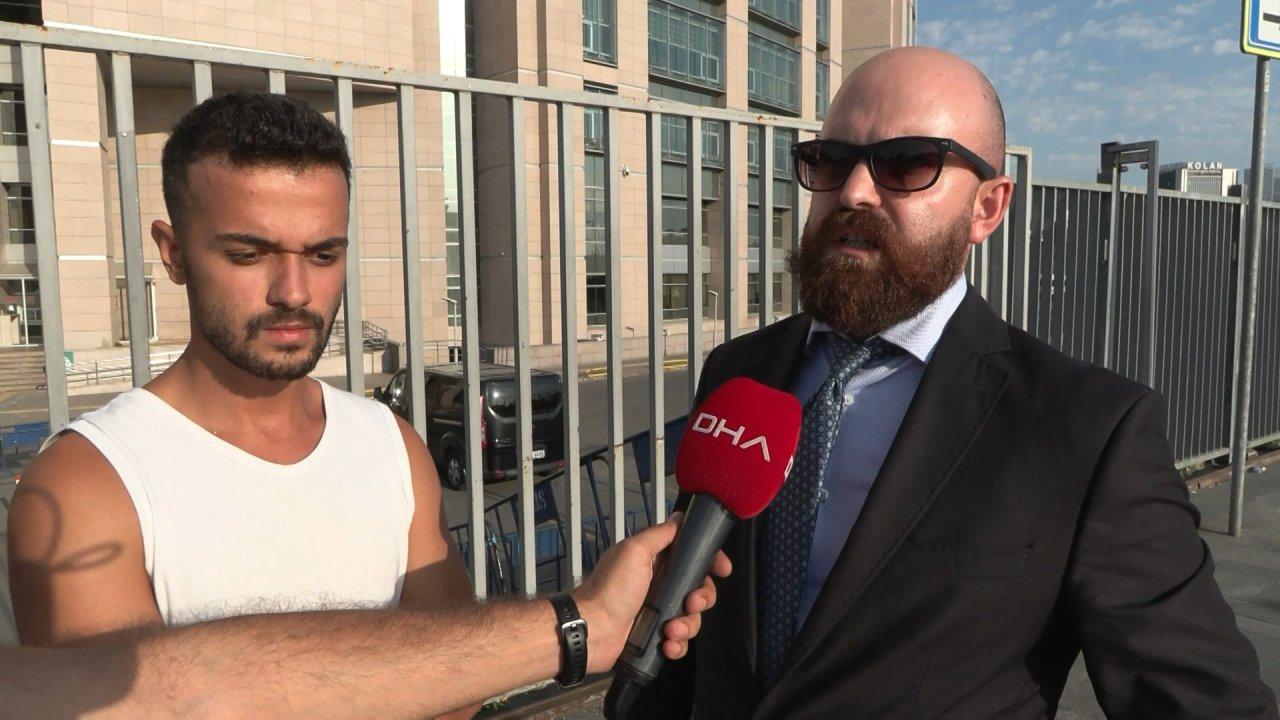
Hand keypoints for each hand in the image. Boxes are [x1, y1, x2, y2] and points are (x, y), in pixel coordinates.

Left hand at [572, 513, 731, 672]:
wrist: (592, 630)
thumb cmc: (612, 588)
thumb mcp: (635, 551)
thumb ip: (660, 534)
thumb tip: (680, 517)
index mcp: (656, 561)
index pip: (692, 556)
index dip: (711, 561)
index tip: (723, 569)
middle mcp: (660, 584)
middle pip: (698, 589)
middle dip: (702, 598)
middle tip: (691, 603)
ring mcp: (658, 612)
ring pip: (692, 617)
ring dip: (687, 626)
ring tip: (670, 631)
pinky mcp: (656, 636)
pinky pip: (679, 641)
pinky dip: (678, 645)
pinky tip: (667, 645)